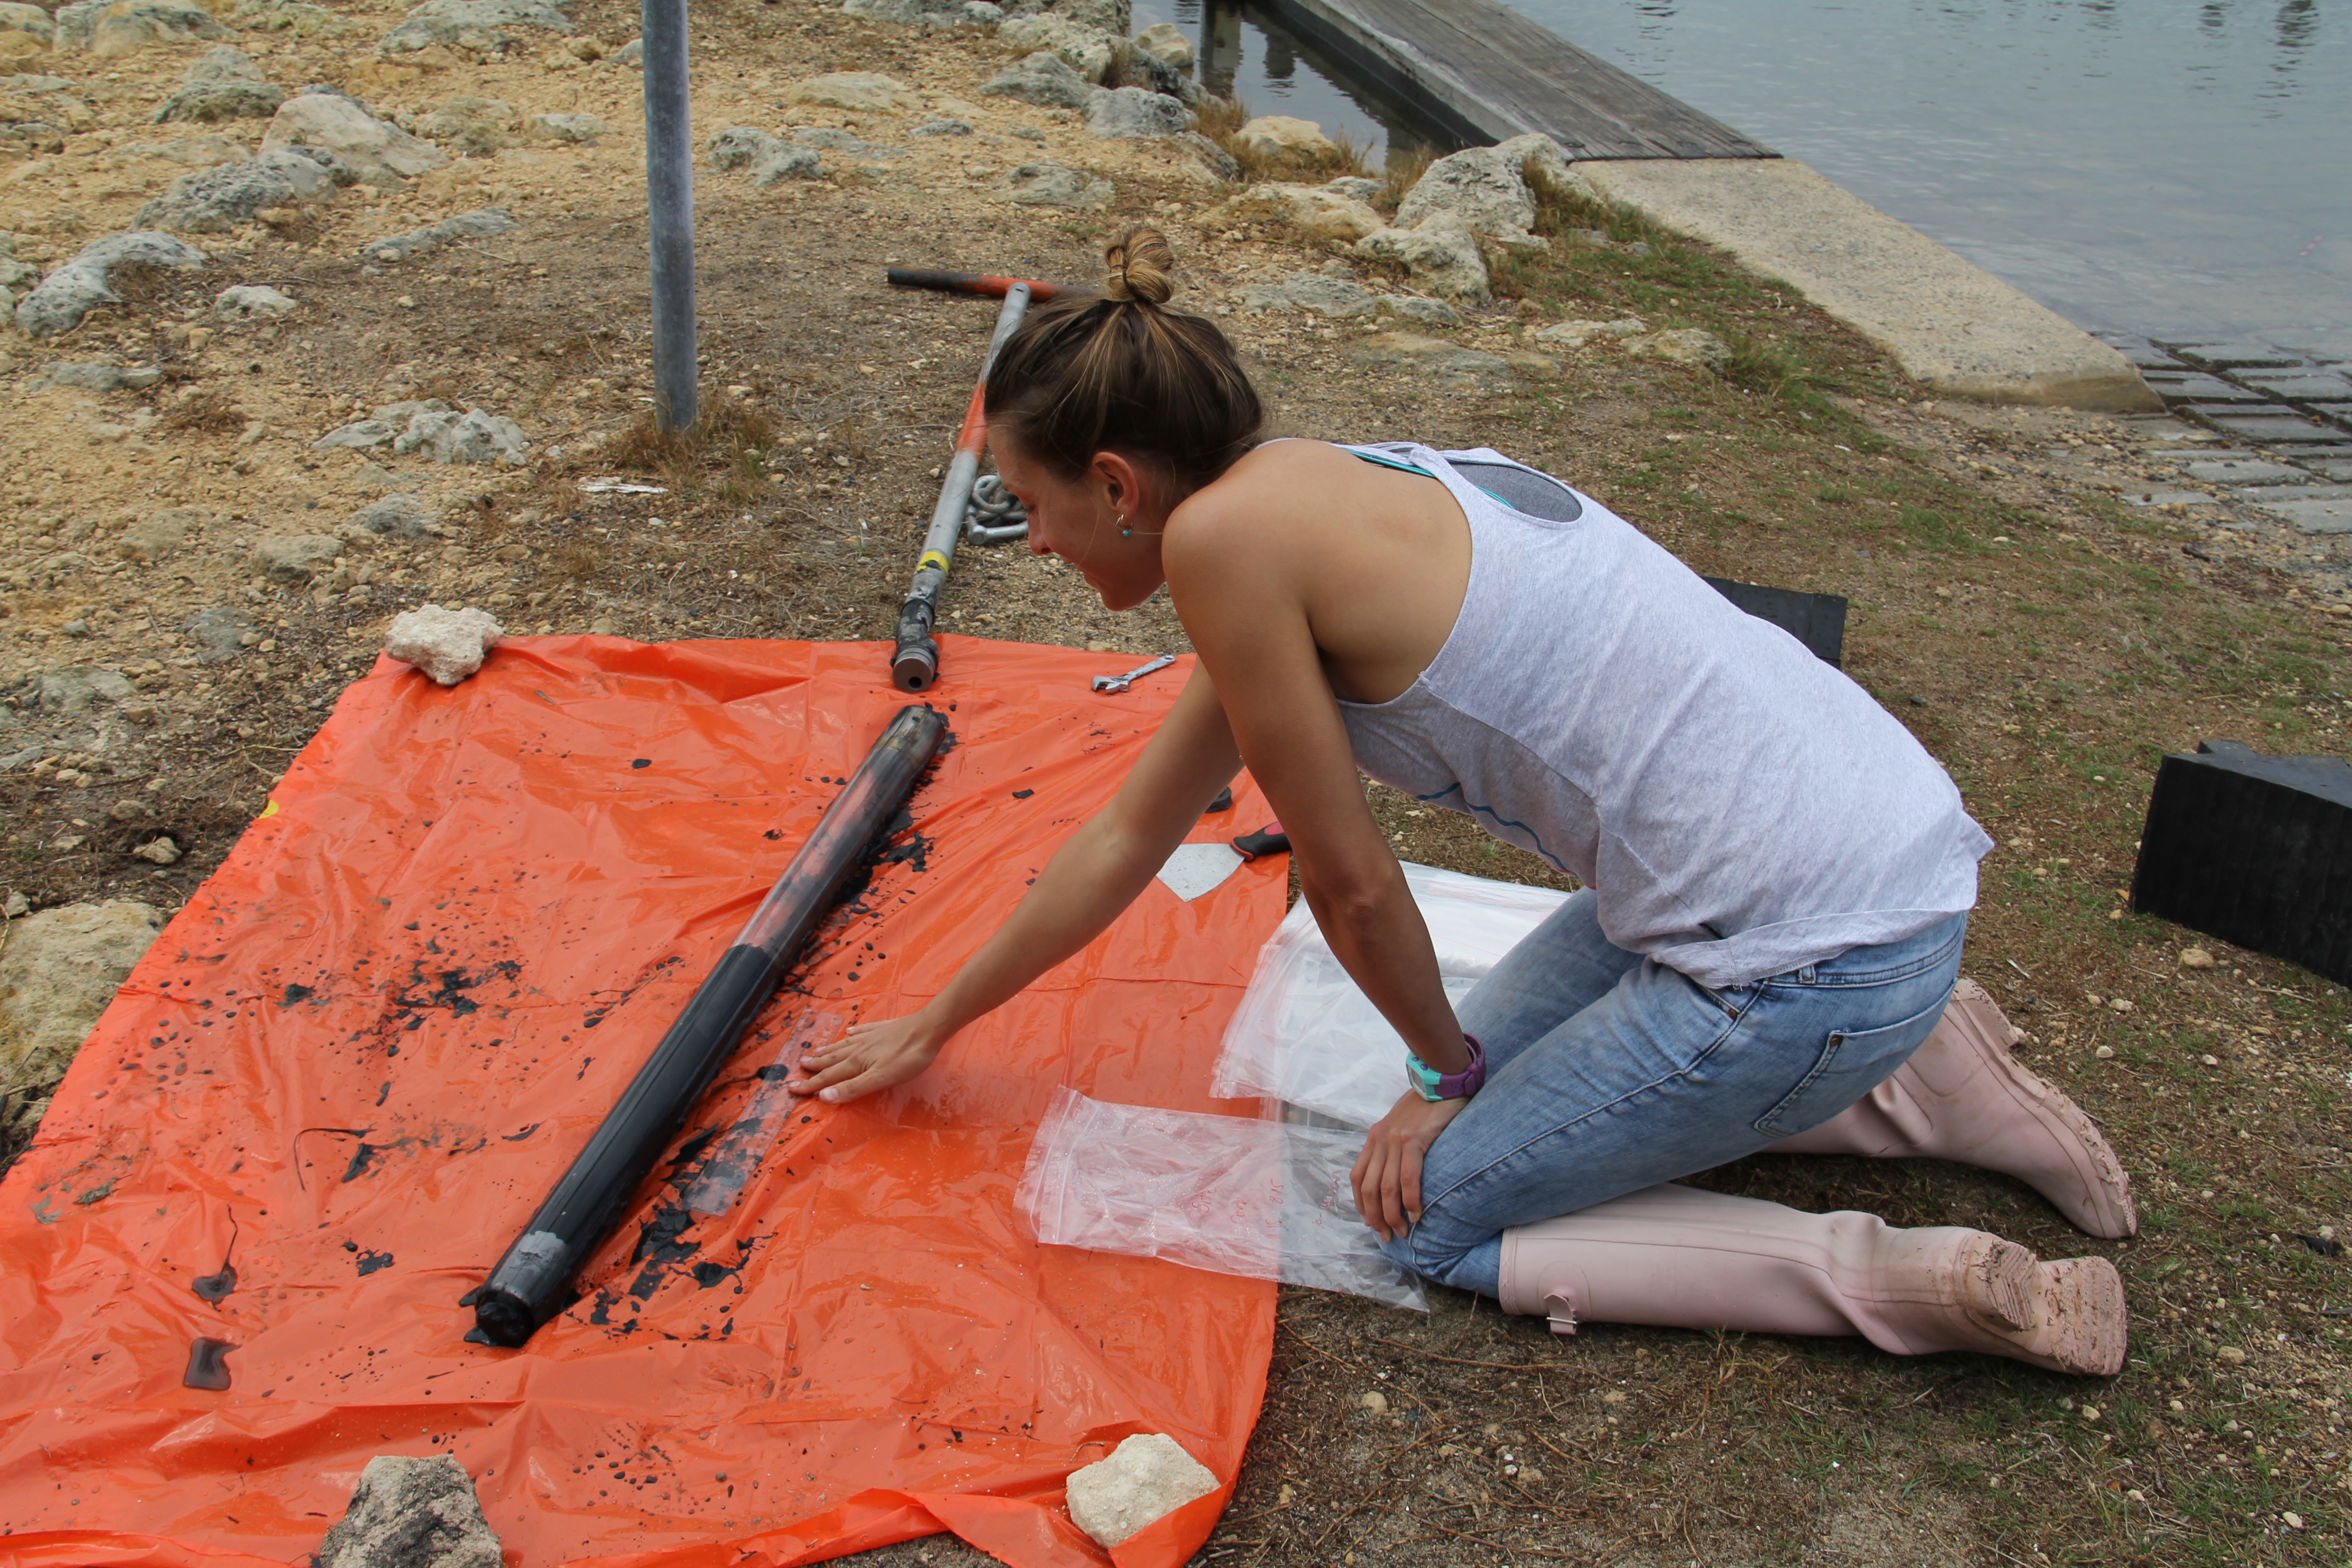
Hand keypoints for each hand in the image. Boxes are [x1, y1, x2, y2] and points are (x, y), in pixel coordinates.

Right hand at [784, 1013, 944, 1103]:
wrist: (929, 1029)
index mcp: (856, 1062)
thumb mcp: (880, 1079)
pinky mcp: (883, 1029)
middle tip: (798, 1067)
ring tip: (815, 1052)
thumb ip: (852, 1088)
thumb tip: (823, 1096)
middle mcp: (858, 1047)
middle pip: (831, 1059)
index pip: (828, 1077)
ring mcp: (870, 1036)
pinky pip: (863, 1031)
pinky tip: (851, 1032)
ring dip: (828, 1050)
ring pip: (843, 1045)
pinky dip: (853, 1033)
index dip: (810, 1085)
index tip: (792, 1088)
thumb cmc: (908, 1057)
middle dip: (814, 1066)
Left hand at [1350, 1090, 1469, 1243]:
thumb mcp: (1401, 1126)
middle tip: (1388, 1236)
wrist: (1441, 1079)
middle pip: (1368, 1189)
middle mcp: (1379, 1140)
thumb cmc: (1426, 1105)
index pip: (1358, 1178)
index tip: (1371, 1223)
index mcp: (1374, 1138)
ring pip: (1386, 1188)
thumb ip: (1394, 1147)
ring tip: (1403, 1231)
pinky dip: (1410, 1200)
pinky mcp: (1413, 1140)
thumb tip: (1397, 1175)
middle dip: (1375, 1217)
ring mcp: (1395, 1140)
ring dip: (1392, 1215)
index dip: (1362, 1205)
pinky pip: (1408, 1178)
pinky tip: (1417, 1213)